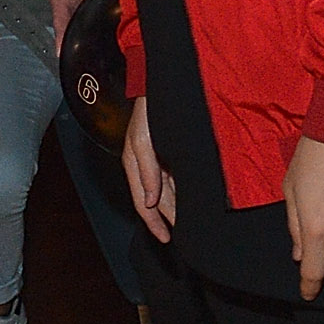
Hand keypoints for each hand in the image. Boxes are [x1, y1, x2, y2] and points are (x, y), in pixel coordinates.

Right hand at [122, 94, 175, 241]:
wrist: (160, 84)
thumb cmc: (148, 110)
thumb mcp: (143, 142)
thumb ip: (148, 172)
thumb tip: (151, 202)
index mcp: (134, 165)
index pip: (143, 203)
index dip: (154, 223)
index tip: (167, 239)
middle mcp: (145, 165)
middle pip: (156, 200)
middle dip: (167, 218)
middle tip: (182, 236)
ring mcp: (157, 159)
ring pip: (166, 191)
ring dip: (174, 206)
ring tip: (188, 222)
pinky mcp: (168, 151)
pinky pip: (173, 177)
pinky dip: (180, 190)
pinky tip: (190, 198)